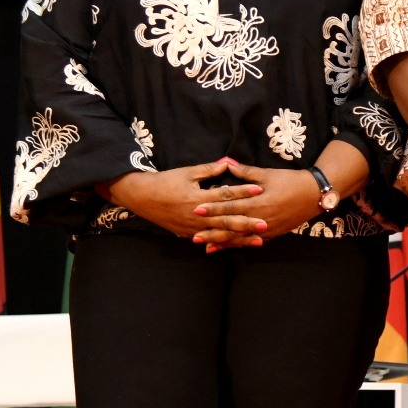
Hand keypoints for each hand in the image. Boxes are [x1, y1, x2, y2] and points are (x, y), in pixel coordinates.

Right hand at [102, 161, 262, 238]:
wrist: (143, 198)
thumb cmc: (165, 182)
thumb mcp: (187, 173)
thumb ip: (209, 169)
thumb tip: (228, 162)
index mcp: (198, 198)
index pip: (225, 195)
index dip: (243, 192)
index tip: (260, 190)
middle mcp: (197, 216)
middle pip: (227, 220)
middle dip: (247, 222)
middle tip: (265, 224)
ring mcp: (193, 228)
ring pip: (221, 234)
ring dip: (241, 237)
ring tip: (258, 240)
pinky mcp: (189, 235)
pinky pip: (211, 240)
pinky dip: (225, 243)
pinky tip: (238, 246)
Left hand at [187, 158, 332, 248]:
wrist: (313, 195)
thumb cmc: (290, 181)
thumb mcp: (267, 174)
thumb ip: (246, 172)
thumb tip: (227, 164)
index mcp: (257, 202)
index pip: (229, 206)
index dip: (212, 208)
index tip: (196, 209)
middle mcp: (260, 218)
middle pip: (231, 226)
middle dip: (212, 231)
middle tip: (194, 235)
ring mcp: (266, 228)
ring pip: (240, 238)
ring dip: (223, 242)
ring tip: (206, 246)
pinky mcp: (272, 234)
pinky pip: (251, 241)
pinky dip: (238, 245)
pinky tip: (228, 247)